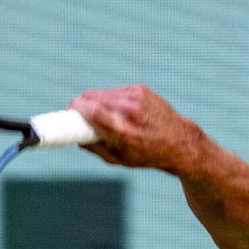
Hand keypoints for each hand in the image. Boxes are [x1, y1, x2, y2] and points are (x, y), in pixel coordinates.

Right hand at [68, 85, 207, 173]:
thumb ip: (94, 147)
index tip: (68, 115)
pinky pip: (115, 91)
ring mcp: (136, 97)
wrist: (180, 143)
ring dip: (98, 103)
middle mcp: (128, 110)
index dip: (72, 110)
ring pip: (102, 93)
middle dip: (83, 106)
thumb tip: (75, 137)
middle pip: (90, 97)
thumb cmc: (147, 155)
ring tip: (106, 117)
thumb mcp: (118, 159)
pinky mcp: (140, 89)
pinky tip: (122, 111)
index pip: (86, 108)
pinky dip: (113, 100)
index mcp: (121, 130)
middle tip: (84, 118)